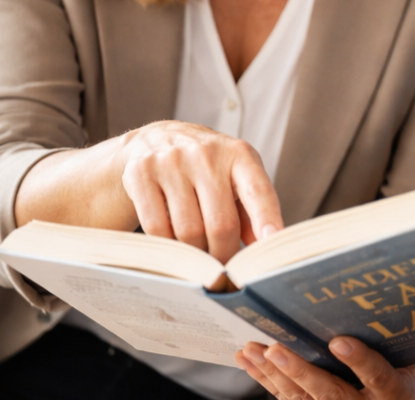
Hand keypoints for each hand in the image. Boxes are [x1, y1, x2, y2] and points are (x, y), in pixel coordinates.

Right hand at [118, 121, 282, 262]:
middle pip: (220, 224)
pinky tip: (174, 247)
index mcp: (238, 154)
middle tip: (224, 274)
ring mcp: (172, 162)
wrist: (157, 138)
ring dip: (196, 256)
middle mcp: (206, 154)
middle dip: (224, 256)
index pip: (257, 190)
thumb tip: (263, 251)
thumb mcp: (235, 176)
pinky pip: (157, 229)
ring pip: (188, 232)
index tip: (273, 243)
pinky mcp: (142, 174)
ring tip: (199, 259)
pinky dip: (168, 248)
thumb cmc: (207, 166)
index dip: (266, 218)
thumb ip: (251, 210)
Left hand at [235, 337, 414, 399]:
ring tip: (254, 352)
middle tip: (276, 349)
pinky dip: (269, 382)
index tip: (340, 342)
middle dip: (300, 372)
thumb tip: (384, 295)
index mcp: (397, 392)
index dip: (359, 361)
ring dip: (275, 377)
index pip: (378, 376)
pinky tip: (252, 363)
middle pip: (331, 394)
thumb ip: (400, 334)